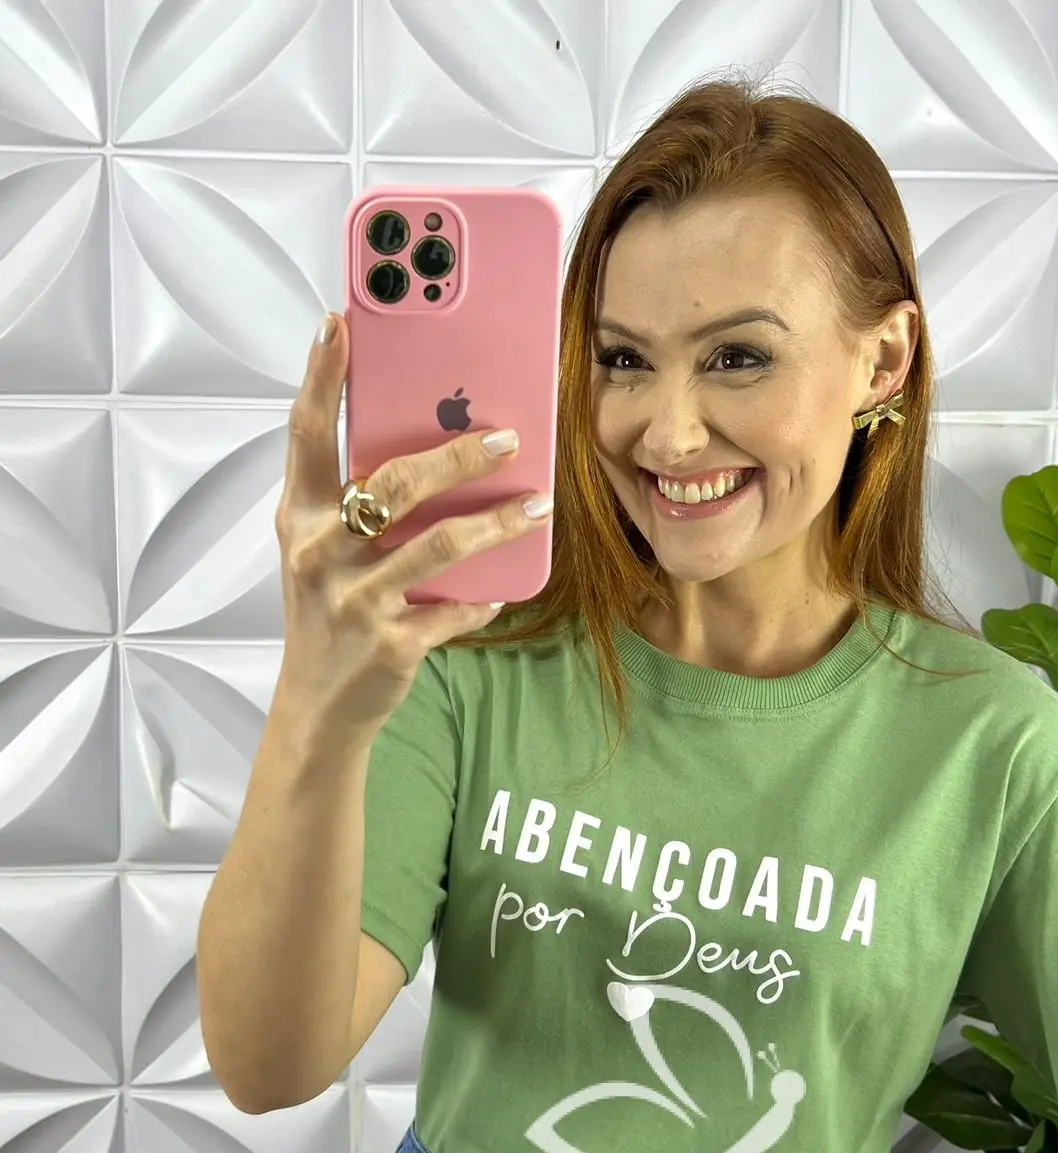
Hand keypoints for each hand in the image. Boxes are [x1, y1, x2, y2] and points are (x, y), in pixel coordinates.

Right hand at [273, 311, 551, 735]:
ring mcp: (354, 602)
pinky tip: (505, 586)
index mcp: (298, 519)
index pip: (305, 435)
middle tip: (509, 437)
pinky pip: (454, 610)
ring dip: (498, 523)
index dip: (319, 377)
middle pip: (394, 485)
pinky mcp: (391, 645)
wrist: (319, 705)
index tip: (338, 323)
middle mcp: (319, 554)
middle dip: (458, 455)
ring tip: (538, 504)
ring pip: (440, 546)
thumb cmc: (327, 611)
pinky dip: (485, 597)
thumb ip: (355, 501)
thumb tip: (432, 441)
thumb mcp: (322, 551)